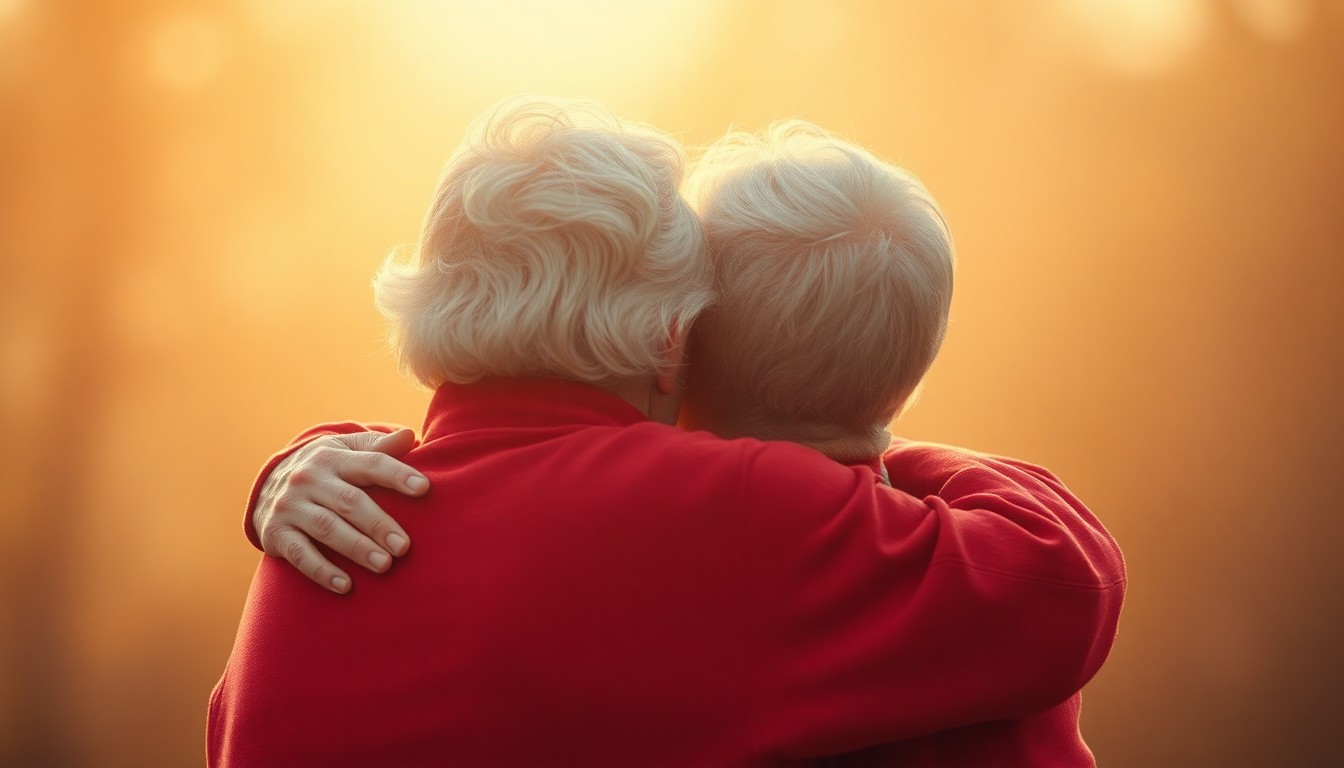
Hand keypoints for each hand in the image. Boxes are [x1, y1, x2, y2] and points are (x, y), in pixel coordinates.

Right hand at [254, 428, 428, 592]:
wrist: (267, 484)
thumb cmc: (326, 470)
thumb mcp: (347, 452)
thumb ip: (378, 447)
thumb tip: (409, 436)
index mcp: (334, 457)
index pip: (370, 464)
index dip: (397, 475)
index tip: (423, 489)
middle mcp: (310, 479)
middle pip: (349, 501)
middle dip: (378, 524)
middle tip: (404, 547)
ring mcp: (291, 506)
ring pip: (326, 528)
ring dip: (356, 548)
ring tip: (384, 565)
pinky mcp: (275, 532)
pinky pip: (299, 554)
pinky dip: (322, 570)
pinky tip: (345, 585)